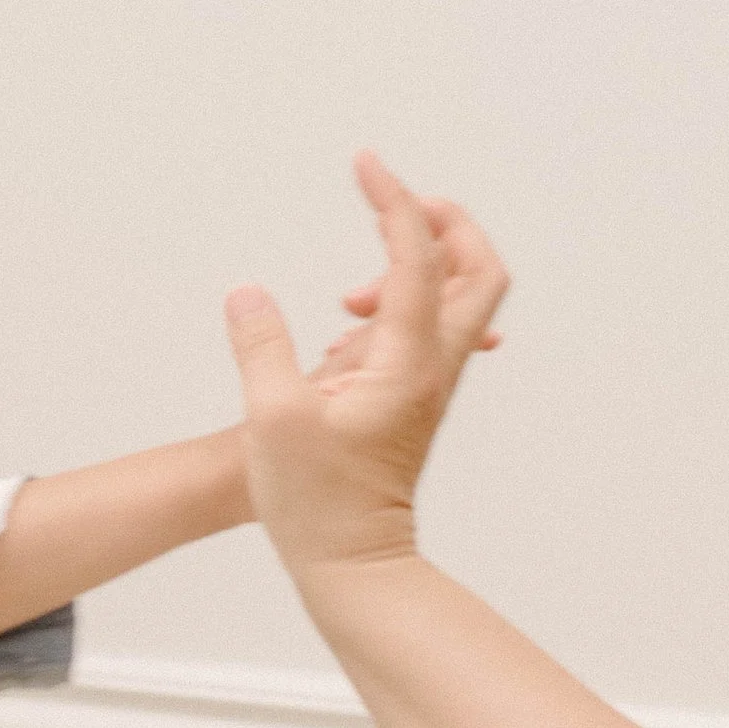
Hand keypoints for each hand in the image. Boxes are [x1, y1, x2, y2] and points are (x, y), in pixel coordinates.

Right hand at [224, 152, 510, 577]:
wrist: (352, 562)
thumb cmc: (316, 501)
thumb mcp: (272, 419)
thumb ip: (260, 347)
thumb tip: (249, 294)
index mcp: (407, 362)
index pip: (418, 258)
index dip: (395, 201)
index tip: (366, 164)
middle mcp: (434, 366)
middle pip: (480, 270)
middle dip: (445, 221)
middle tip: (392, 203)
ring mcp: (431, 381)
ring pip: (461, 297)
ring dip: (418, 263)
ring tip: (348, 292)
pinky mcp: (414, 395)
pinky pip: (431, 325)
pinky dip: (402, 298)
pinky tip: (347, 322)